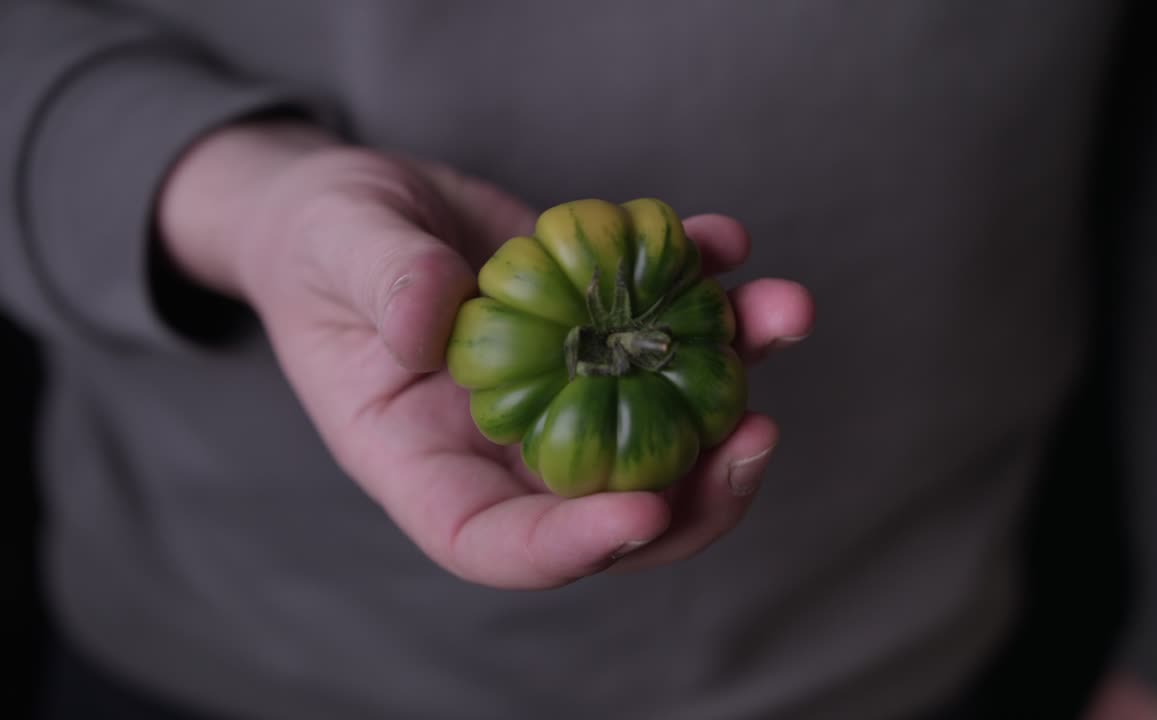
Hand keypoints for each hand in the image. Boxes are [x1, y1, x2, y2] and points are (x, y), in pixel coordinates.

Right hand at [158, 121, 814, 588]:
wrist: (360, 210)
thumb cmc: (323, 244)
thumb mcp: (334, 250)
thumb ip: (382, 285)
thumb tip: (437, 320)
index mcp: (425, 464)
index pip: (497, 544)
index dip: (572, 548)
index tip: (643, 512)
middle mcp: (507, 447)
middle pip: (612, 505)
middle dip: (698, 486)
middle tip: (756, 431)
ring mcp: (562, 393)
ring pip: (663, 420)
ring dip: (736, 372)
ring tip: (784, 312)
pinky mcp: (597, 331)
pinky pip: (665, 327)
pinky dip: (707, 287)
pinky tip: (725, 241)